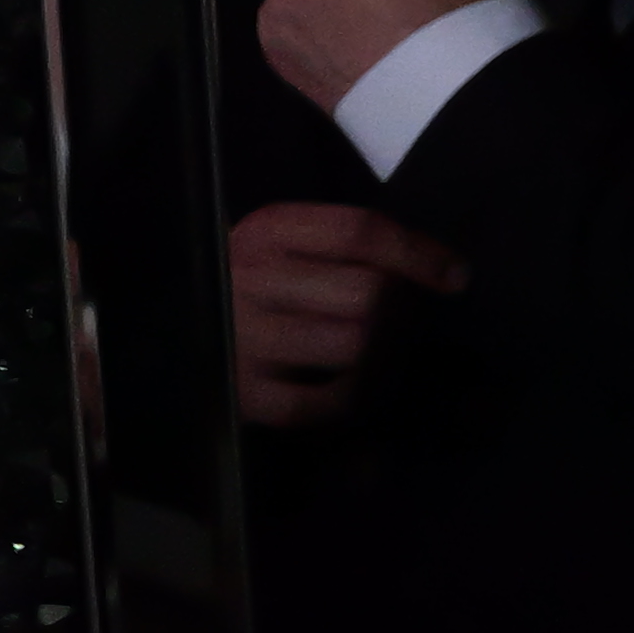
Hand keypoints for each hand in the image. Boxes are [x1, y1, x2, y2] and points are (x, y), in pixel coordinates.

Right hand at [227, 201, 467, 427]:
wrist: (178, 324)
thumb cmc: (263, 280)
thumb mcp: (297, 243)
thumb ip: (363, 245)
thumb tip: (453, 273)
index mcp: (269, 231)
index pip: (359, 232)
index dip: (418, 254)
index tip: (455, 277)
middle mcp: (250, 278)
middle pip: (367, 293)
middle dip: (398, 311)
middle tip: (399, 322)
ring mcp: (242, 338)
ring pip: (354, 345)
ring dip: (383, 355)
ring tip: (379, 353)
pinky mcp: (244, 393)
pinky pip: (327, 401)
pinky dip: (353, 397)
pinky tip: (352, 384)